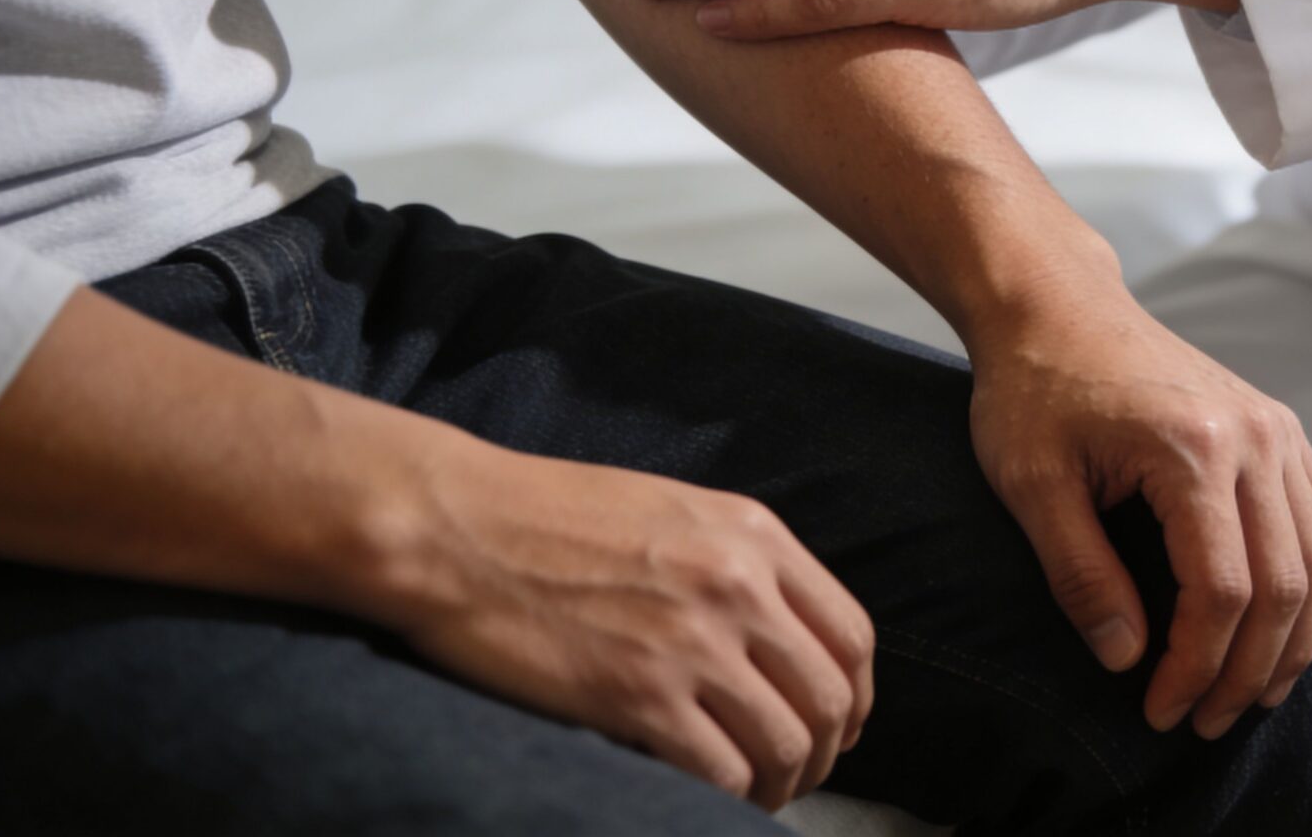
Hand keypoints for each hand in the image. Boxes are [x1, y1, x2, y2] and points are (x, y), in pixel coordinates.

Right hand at [371, 444, 874, 810]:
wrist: (457, 528)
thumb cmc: (551, 517)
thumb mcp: (675, 512)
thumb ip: (738, 563)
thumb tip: (781, 636)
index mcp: (755, 536)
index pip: (851, 635)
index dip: (854, 697)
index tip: (838, 726)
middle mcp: (738, 586)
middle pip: (829, 698)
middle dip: (824, 751)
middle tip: (797, 773)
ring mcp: (691, 643)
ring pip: (784, 744)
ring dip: (780, 783)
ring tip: (755, 794)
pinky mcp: (638, 696)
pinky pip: (720, 773)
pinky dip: (727, 798)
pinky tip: (709, 798)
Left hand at [965, 289, 1311, 739]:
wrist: (1058, 305)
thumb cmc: (1035, 388)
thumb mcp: (1030, 485)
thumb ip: (1081, 576)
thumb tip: (1128, 660)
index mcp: (1193, 448)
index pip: (1221, 589)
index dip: (1197, 666)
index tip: (1160, 712)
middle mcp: (1254, 436)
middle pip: (1285, 584)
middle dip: (1251, 671)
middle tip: (1207, 723)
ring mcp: (1277, 429)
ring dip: (1298, 640)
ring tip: (1256, 694)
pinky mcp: (1281, 428)